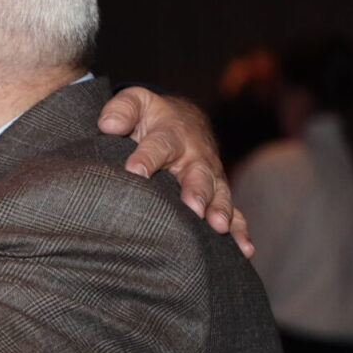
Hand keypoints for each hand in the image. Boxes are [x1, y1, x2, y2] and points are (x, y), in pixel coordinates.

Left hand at [97, 86, 252, 256]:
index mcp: (171, 134)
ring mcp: (210, 175)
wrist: (184, 121)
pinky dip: (240, 230)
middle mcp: (195, 156)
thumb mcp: (136, 103)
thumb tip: (109, 125)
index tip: (134, 171)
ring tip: (219, 227)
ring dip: (220, 210)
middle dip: (197, 190)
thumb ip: (122, 110)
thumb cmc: (152, 117)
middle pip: (197, 173)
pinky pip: (234, 211)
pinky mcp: (218, 193)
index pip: (158, 145)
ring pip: (219, 193)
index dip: (147, 158)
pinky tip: (244, 249)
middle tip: (192, 207)